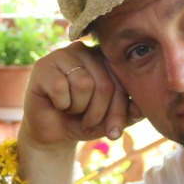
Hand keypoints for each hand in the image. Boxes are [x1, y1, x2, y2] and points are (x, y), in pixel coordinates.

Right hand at [21, 41, 139, 147]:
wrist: (52, 132)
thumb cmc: (82, 121)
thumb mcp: (110, 120)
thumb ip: (128, 113)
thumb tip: (140, 111)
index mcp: (106, 59)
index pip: (122, 82)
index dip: (120, 111)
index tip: (114, 133)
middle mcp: (86, 51)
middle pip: (104, 84)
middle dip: (98, 113)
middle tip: (87, 123)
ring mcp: (63, 55)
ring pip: (83, 84)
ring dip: (77, 107)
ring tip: (70, 108)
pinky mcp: (43, 66)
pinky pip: (60, 87)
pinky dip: (60, 104)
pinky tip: (55, 103)